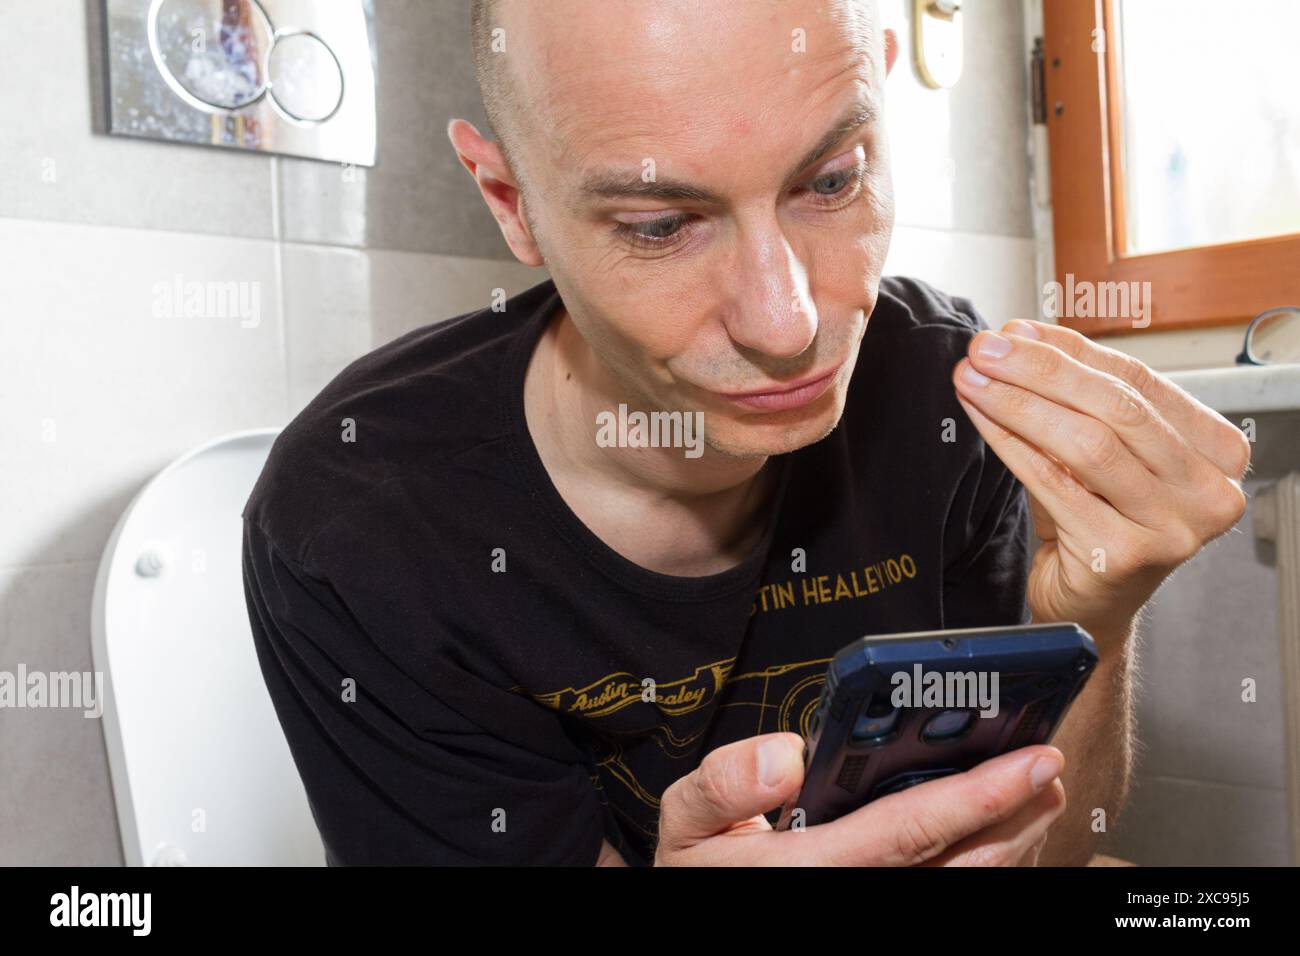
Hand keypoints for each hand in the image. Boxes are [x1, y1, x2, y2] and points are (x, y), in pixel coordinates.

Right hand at [654, 732, 1065, 865]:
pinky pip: (951, 891)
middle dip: (1017, 816)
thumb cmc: (704, 871)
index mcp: (813, 870)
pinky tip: (999, 833)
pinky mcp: (881, 906)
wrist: (706, 916)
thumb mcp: (688, 823)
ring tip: (1039, 793)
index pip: (910, 830)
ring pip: (966, 882)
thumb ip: (725, 783)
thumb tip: (784, 755)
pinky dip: (985, 861)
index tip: (1027, 760)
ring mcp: (878, 906)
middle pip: (961, 864)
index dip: (977, 796)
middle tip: (1050, 767)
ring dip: (1014, 840)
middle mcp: (858, 894)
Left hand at [952, 320, 1249, 640]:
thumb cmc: (1097, 522)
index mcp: (1217, 453)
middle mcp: (1209, 492)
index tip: (1017, 332)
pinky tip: (982, 418)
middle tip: (986, 350)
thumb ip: (1074, 396)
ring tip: (974, 380)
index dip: (1071, 352)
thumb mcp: (1098, 452)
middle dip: (1040, 371)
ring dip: (1019, 403)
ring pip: (1087, 442)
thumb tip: (1020, 336)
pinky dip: (1010, 443)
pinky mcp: (1125, 555)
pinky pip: (1054, 484)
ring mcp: (1172, 528)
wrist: (1089, 605)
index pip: (1139, 381)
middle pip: (1115, 408)